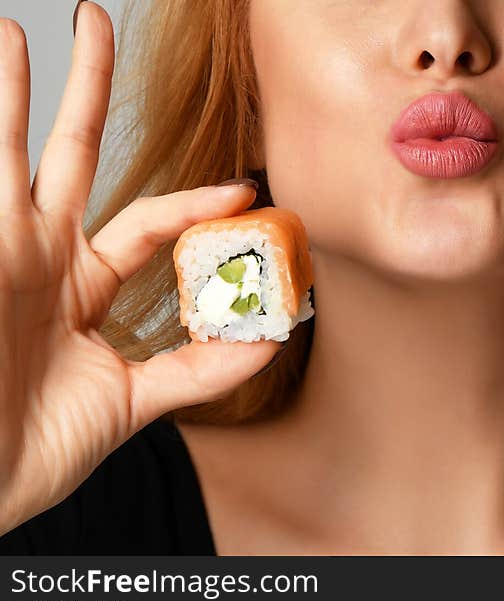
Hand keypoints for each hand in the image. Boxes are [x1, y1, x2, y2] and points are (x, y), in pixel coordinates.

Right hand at [0, 4, 279, 533]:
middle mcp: (38, 255)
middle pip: (69, 153)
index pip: (146, 221)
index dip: (195, 203)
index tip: (249, 190)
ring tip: (12, 25)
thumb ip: (200, 368)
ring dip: (6, 87)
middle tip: (95, 20)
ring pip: (8, 150)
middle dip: (87, 92)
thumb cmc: (36, 449)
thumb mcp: (136, 401)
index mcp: (80, 285)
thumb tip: (271, 337)